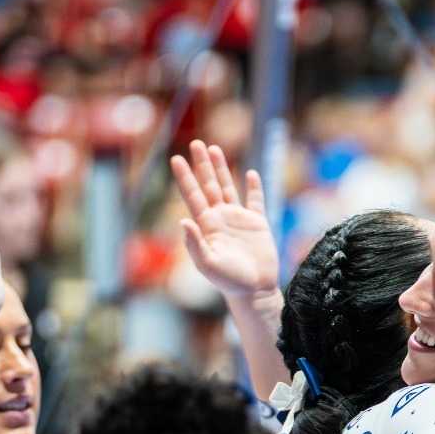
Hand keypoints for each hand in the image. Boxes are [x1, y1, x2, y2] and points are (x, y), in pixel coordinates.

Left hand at [173, 140, 280, 301]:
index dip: (185, 177)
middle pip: (209, 185)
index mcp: (207, 225)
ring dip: (221, 169)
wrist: (254, 290)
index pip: (193, 195)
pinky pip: (255, 200)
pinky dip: (253, 187)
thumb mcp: (208, 264)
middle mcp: (220, 218)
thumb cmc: (229, 281)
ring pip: (228, 187)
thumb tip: (184, 221)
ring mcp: (238, 219)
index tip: (176, 158)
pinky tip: (249, 174)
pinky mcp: (258, 223)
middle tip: (196, 143)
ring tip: (214, 149)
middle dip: (202, 164)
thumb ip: (195, 244)